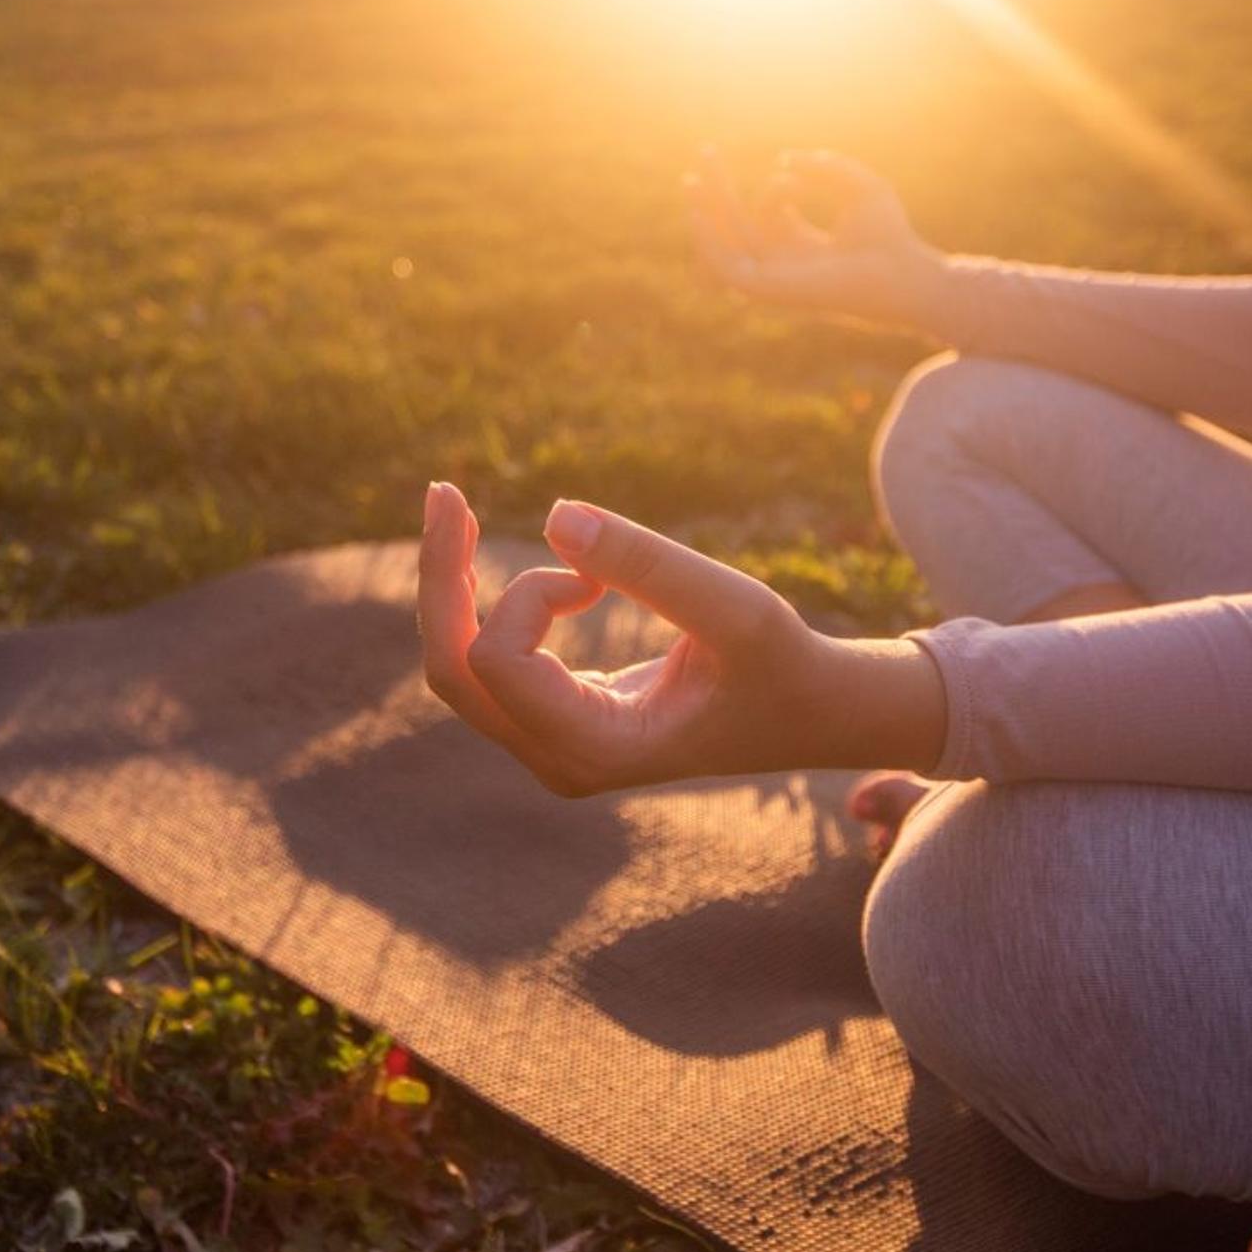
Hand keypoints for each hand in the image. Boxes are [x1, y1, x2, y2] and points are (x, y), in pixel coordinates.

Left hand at [415, 482, 945, 796]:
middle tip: (444, 491)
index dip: (524, 593)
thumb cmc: (781, 662)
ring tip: (457, 508)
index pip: (496, 663)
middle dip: (441, 579)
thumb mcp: (736, 606)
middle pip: (452, 671)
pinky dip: (486, 603)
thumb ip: (650, 565)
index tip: (594, 575)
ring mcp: (553, 747)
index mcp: (596, 750)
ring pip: (459, 668)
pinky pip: (489, 665)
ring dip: (454, 589)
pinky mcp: (557, 721)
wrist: (810, 712)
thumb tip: (552, 514)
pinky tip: (514, 560)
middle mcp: (560, 760)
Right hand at [683, 148, 944, 328]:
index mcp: (805, 245)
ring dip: (708, 209)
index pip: (770, 215)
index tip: (795, 171)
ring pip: (730, 242)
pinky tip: (699, 213)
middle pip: (740, 224)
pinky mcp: (769, 289)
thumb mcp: (860, 186)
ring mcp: (776, 277)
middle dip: (720, 189)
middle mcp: (786, 262)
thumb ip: (825, 166)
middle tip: (705, 150)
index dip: (776, 187)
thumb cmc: (890, 235)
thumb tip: (785, 159)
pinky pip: (727, 267)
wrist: (901, 271)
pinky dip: (709, 240)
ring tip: (692, 177)